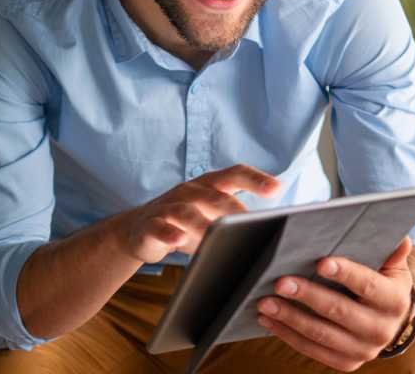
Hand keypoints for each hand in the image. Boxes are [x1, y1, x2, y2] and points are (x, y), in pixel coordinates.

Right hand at [120, 164, 280, 263]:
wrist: (137, 230)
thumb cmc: (185, 223)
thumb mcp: (210, 216)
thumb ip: (235, 219)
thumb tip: (270, 232)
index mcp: (209, 185)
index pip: (235, 174)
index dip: (256, 179)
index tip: (277, 188)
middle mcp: (189, 191)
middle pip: (214, 195)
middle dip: (234, 209)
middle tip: (251, 224)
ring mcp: (168, 206)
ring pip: (186, 211)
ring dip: (202, 223)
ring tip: (217, 235)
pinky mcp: (149, 224)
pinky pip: (159, 227)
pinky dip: (169, 233)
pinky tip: (179, 240)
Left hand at [256, 237, 414, 371]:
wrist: (391, 321)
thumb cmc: (384, 283)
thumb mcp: (393, 266)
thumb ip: (392, 252)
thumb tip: (400, 239)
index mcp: (395, 301)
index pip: (368, 286)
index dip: (345, 274)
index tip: (320, 262)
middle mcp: (382, 330)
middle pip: (340, 311)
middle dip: (308, 296)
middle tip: (280, 282)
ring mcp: (364, 351)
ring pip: (321, 334)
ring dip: (290, 318)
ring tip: (266, 302)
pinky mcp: (346, 363)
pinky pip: (313, 350)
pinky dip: (288, 335)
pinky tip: (269, 320)